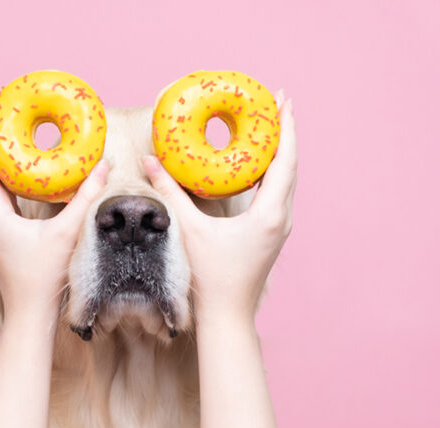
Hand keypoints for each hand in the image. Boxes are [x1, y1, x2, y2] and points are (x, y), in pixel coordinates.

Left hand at [0, 97, 109, 315]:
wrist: (30, 314)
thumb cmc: (43, 278)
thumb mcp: (67, 234)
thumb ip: (85, 198)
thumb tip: (104, 166)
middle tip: (6, 106)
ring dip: (1, 153)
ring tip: (15, 127)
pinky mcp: (0, 229)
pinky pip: (1, 192)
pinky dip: (11, 174)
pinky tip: (26, 165)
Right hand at [142, 91, 296, 317]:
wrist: (226, 317)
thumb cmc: (210, 278)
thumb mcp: (188, 230)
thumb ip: (169, 193)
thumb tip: (149, 160)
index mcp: (269, 214)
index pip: (284, 160)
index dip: (284, 127)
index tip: (282, 98)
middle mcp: (281, 218)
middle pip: (290, 165)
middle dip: (283, 132)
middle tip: (274, 103)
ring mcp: (279, 228)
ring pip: (286, 180)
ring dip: (279, 152)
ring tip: (267, 127)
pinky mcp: (271, 235)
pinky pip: (278, 193)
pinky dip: (271, 172)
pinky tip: (256, 165)